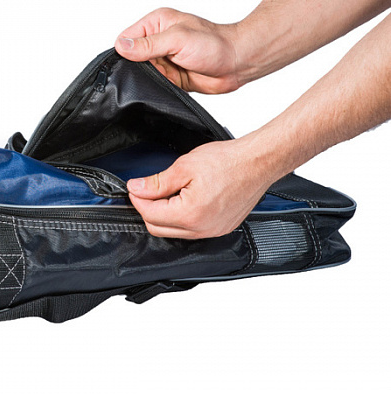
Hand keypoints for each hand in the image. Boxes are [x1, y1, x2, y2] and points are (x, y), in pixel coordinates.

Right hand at [115, 8, 242, 93]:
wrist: (237, 63)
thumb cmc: (215, 45)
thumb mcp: (177, 40)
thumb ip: (148, 45)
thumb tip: (122, 47)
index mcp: (156, 24)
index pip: (126, 38)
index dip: (124, 52)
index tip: (132, 62)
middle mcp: (157, 41)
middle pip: (130, 58)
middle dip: (136, 68)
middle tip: (150, 72)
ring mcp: (162, 60)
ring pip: (140, 73)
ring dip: (148, 79)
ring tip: (163, 77)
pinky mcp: (169, 76)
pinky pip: (153, 84)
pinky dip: (156, 88)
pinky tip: (167, 86)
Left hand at [126, 139, 274, 238]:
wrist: (258, 162)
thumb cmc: (228, 161)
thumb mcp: (184, 167)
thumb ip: (157, 183)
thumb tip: (136, 188)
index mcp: (190, 214)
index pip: (149, 215)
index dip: (138, 199)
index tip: (136, 187)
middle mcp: (202, 229)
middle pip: (158, 229)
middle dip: (148, 209)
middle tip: (147, 190)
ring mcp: (213, 231)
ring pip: (174, 232)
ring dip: (164, 216)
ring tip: (167, 194)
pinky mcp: (220, 228)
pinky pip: (192, 231)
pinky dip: (182, 219)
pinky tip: (183, 201)